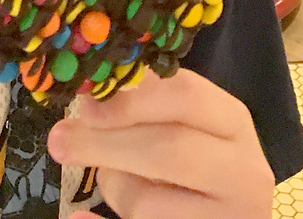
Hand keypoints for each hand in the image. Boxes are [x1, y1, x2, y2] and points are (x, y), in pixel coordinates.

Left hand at [47, 68, 273, 218]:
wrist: (227, 212)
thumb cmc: (200, 159)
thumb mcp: (186, 123)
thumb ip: (146, 105)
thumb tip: (87, 99)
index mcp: (232, 122)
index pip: (184, 94)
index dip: (129, 97)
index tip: (86, 100)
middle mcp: (243, 171)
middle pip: (168, 150)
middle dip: (105, 143)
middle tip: (59, 141)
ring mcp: (231, 218)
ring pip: (146, 201)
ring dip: (112, 186)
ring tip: (111, 178)